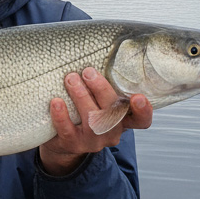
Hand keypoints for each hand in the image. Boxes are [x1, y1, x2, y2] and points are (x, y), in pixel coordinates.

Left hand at [38, 67, 152, 175]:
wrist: (62, 140)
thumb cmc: (84, 112)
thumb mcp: (99, 102)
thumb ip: (104, 88)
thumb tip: (96, 54)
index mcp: (123, 121)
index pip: (141, 120)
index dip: (143, 110)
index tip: (137, 97)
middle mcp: (111, 133)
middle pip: (113, 113)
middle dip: (101, 90)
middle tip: (88, 72)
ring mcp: (93, 141)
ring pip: (91, 119)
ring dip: (81, 96)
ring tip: (70, 79)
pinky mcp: (73, 144)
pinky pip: (67, 130)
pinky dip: (61, 114)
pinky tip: (56, 101)